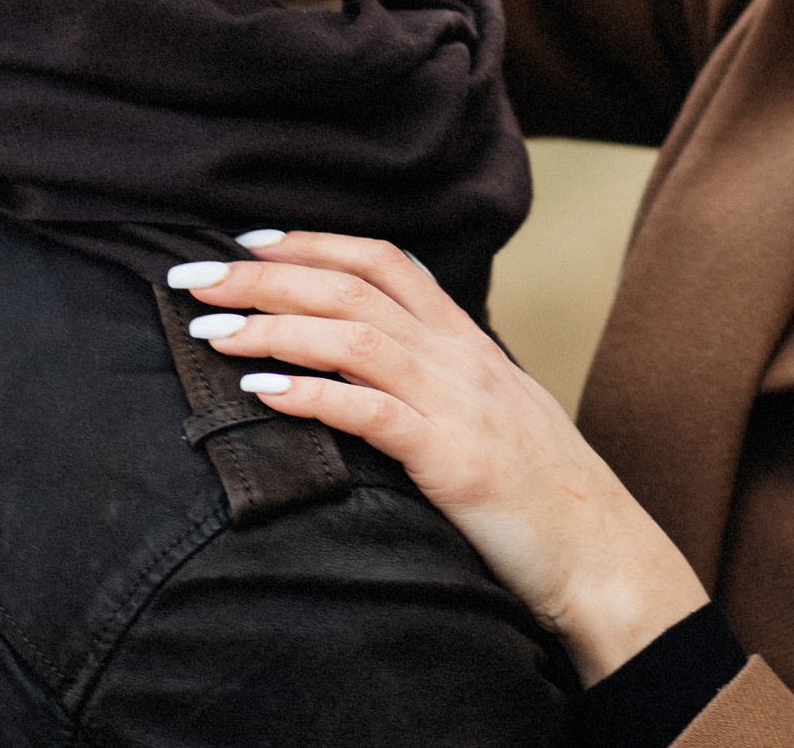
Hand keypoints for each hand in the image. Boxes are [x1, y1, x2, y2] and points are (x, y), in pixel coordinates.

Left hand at [171, 234, 709, 683]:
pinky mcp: (451, 459)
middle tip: (193, 275)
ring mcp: (457, 404)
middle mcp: (460, 358)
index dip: (314, 243)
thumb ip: (441, 377)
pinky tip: (260, 390)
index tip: (249, 242)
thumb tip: (375, 363)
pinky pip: (371, 412)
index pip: (385, 262)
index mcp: (466, 343)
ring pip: (354, 337)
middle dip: (265, 276)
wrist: (600, 552)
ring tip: (210, 328)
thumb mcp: (492, 411)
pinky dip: (311, 393)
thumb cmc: (540, 491)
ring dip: (273, 325)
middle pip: (352, 288)